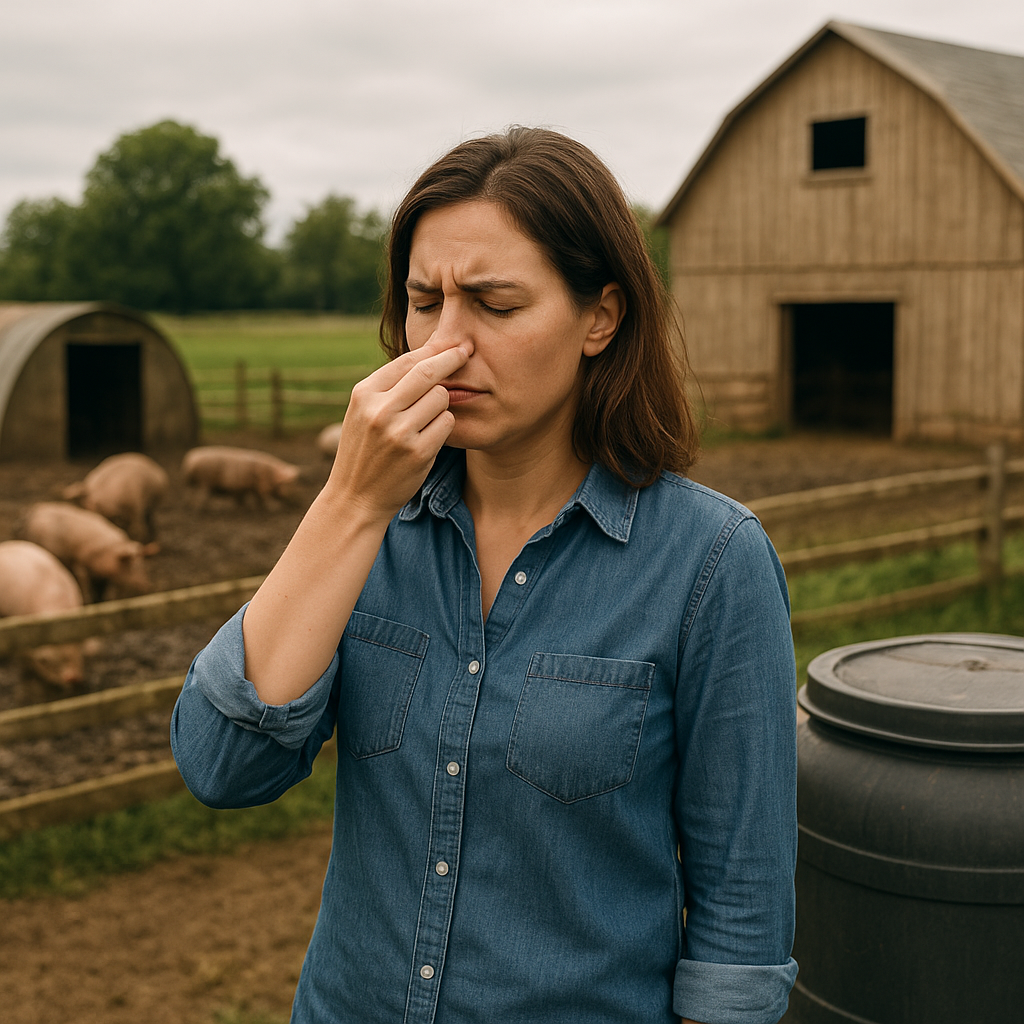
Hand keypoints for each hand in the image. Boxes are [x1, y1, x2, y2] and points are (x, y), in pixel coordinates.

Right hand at [327, 336, 469, 519]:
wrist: (355, 498)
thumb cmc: (364, 450)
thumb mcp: (363, 412)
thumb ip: (389, 386)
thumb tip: (429, 352)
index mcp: (364, 394)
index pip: (407, 361)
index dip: (435, 348)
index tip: (454, 342)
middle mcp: (379, 410)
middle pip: (428, 372)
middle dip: (452, 358)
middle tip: (468, 350)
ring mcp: (399, 432)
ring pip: (441, 398)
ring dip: (442, 404)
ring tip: (426, 419)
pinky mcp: (418, 452)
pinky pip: (447, 424)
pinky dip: (444, 426)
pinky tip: (430, 437)